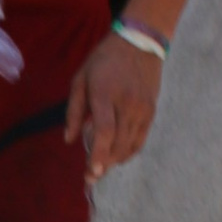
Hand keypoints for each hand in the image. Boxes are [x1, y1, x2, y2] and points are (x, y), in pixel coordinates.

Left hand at [67, 31, 160, 180]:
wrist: (140, 43)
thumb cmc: (104, 60)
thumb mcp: (81, 79)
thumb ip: (74, 111)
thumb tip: (69, 140)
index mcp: (105, 93)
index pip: (105, 130)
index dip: (98, 154)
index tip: (92, 172)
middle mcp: (127, 103)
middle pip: (117, 143)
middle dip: (104, 164)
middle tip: (90, 177)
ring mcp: (143, 108)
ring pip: (130, 145)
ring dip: (115, 160)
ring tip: (101, 167)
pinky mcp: (152, 112)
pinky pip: (140, 140)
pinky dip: (128, 152)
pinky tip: (116, 156)